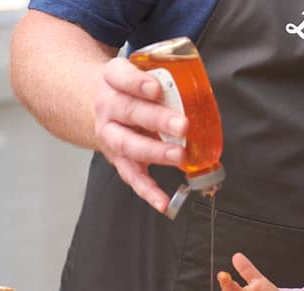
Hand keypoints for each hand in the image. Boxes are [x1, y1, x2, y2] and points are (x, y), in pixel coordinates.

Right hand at [94, 57, 188, 211]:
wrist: (101, 105)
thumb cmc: (131, 90)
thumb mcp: (141, 75)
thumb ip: (167, 80)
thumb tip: (203, 91)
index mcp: (114, 80)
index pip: (119, 75)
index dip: (136, 82)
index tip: (156, 88)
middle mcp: (109, 107)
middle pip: (128, 110)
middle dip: (157, 119)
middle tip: (183, 126)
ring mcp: (110, 134)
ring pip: (127, 144)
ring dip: (154, 152)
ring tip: (178, 156)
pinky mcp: (118, 159)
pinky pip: (132, 176)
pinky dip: (147, 190)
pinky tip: (162, 201)